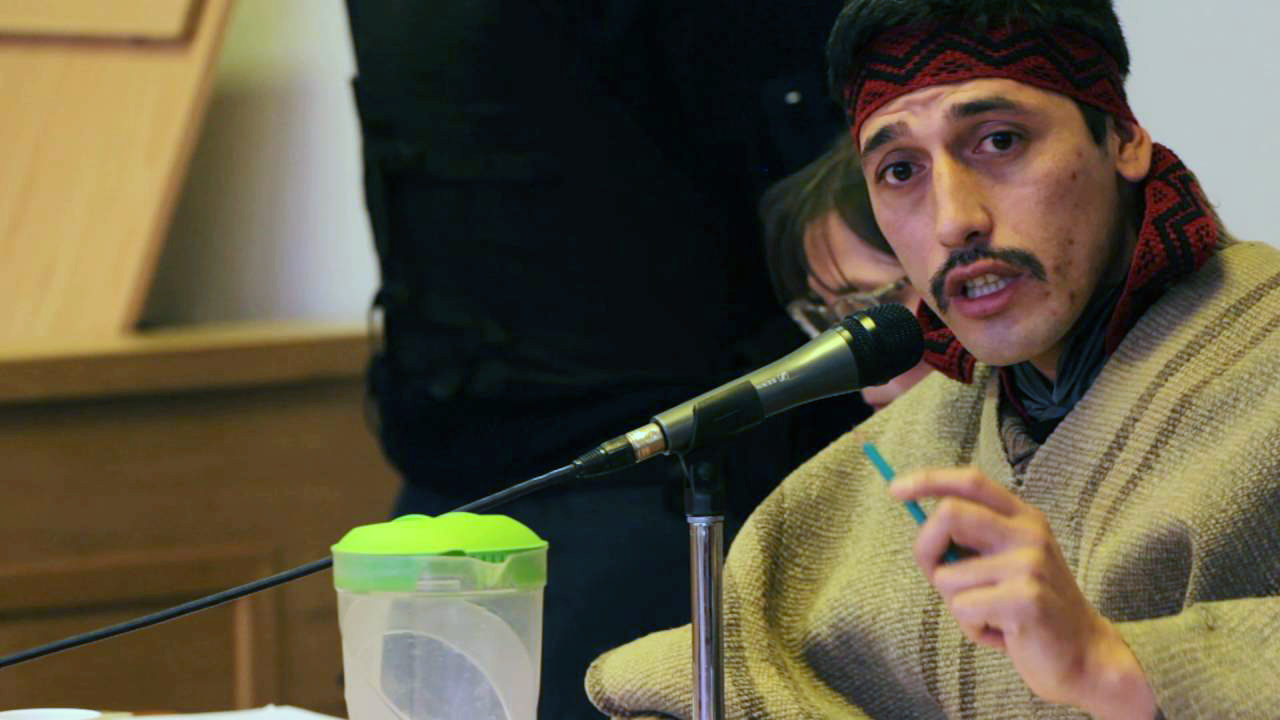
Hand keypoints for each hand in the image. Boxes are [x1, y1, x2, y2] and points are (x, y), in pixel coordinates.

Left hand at [890, 467, 1156, 719]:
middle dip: (925, 549)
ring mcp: (1030, 563)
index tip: (894, 491)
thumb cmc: (1026, 610)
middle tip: (937, 578)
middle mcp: (1028, 532)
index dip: (928, 480)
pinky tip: (1002, 632)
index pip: (970, 481)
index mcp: (1022, 517)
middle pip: (949, 514)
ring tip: (990, 615)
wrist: (1083, 655)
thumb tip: (919, 523)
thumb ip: (968, 542)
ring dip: (956, 605)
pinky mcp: (1026, 598)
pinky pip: (963, 608)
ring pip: (947, 575)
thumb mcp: (1000, 564)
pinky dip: (971, 627)